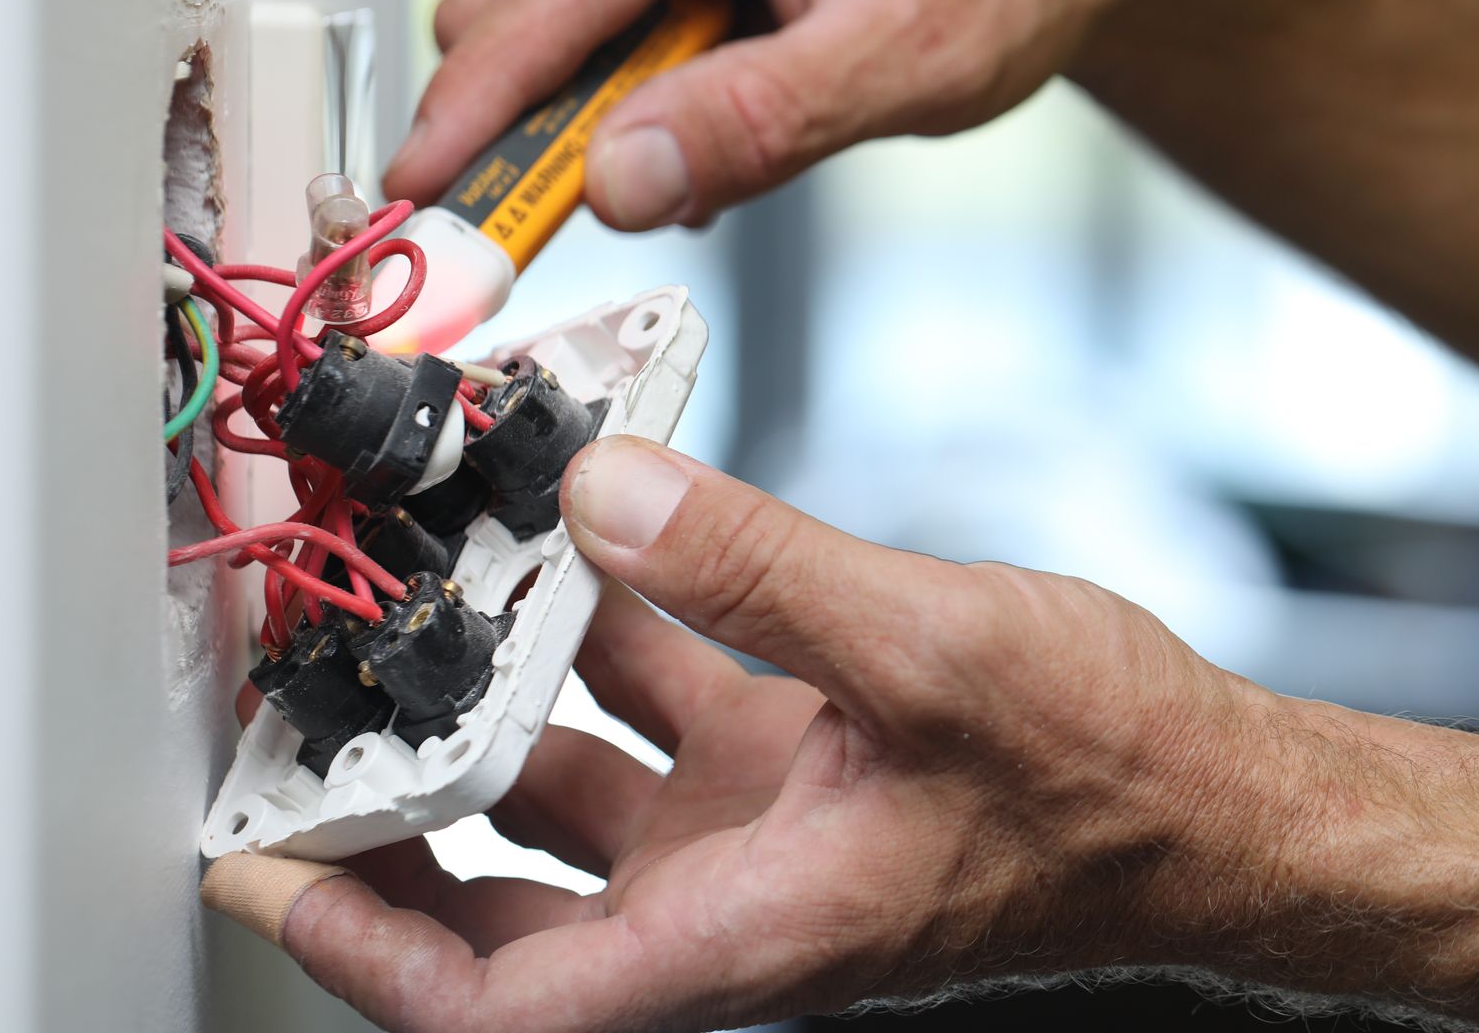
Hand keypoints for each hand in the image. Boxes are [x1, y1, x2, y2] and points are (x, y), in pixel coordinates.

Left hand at [203, 436, 1276, 1031]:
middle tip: (317, 714)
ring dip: (503, 695)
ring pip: (577, 786)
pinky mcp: (799, 765)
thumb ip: (753, 569)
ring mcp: (761, 831)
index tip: (267, 870)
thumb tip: (598, 496)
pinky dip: (617, 627)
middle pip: (506, 901)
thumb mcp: (928, 653)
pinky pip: (664, 702)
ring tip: (430, 596)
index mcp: (746, 930)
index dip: (368, 952)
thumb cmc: (1106, 781)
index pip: (508, 1001)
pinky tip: (594, 534)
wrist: (1210, 801)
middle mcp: (730, 898)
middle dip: (401, 817)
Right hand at [383, 0, 1191, 229]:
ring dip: (582, 118)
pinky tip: (701, 131)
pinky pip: (593, 35)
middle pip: (513, 5)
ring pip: (543, 25)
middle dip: (519, 125)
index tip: (426, 202)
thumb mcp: (902, 58)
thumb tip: (621, 179)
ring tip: (692, 162)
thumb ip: (758, 120)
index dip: (478, 106)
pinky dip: (622, 104)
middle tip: (543, 232)